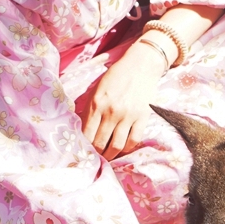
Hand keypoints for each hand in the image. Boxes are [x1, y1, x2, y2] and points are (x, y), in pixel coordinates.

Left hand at [82, 40, 162, 159]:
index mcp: (96, 103)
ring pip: (116, 146)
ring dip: (110, 155)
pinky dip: (126, 148)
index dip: (83, 147)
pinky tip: (122, 147)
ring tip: (107, 156)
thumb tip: (82, 130)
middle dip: (96, 154)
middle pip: (100, 143)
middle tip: (95, 158)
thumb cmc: (116, 76)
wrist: (141, 65)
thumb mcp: (97, 89)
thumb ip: (89, 108)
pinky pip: (133, 140)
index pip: (86, 133)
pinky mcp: (142, 118)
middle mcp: (111, 111)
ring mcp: (128, 116)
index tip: (83, 152)